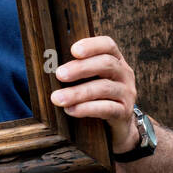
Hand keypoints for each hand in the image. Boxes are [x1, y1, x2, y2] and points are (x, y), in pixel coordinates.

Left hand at [50, 36, 138, 153]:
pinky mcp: (124, 112)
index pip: (108, 45)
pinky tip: (70, 110)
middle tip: (59, 74)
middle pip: (106, 64)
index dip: (92, 45)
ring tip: (57, 98)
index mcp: (116, 60)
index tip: (73, 50)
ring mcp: (126, 93)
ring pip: (104, 88)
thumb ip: (76, 71)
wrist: (118, 127)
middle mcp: (124, 74)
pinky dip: (86, 109)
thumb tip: (46, 65)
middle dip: (81, 68)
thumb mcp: (90, 80)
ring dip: (78, 92)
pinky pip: (107, 108)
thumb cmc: (97, 97)